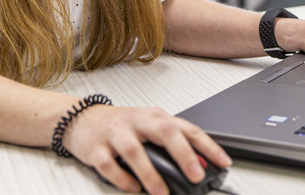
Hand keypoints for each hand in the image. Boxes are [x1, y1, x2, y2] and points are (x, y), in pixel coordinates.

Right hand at [62, 104, 230, 194]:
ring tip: (161, 193)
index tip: (223, 162)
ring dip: (151, 173)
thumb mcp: (151, 129)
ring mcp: (116, 133)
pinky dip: (121, 178)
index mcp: (155, 117)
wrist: (81, 119)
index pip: (187, 128)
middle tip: (196, 176)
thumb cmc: (121, 125)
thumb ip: (174, 144)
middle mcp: (138, 122)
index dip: (208, 145)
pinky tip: (132, 187)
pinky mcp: (96, 148)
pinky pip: (108, 164)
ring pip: (135, 150)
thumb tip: (201, 165)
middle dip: (183, 154)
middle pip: (164, 131)